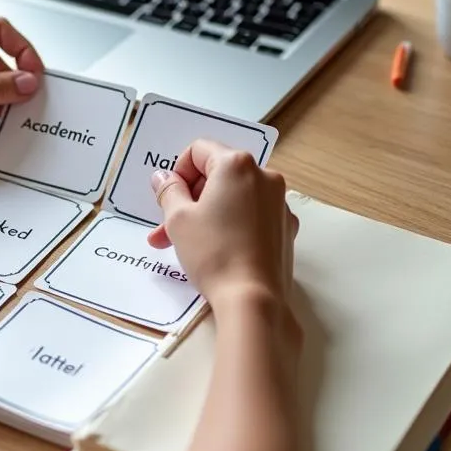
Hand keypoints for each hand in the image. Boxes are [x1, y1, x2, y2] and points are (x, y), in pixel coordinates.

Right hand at [147, 140, 298, 333]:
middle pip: (217, 175)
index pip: (199, 150)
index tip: (169, 198)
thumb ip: (169, 190)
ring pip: (233, 197)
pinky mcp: (285, 228)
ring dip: (206, 214)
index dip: (178, 172)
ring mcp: (279, 203)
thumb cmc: (214, 254)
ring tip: (182, 244)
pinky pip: (251, 215)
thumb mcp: (177, 219)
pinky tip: (216, 249)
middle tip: (166, 227)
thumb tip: (164, 177)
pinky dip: (231, 225)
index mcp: (237, 165)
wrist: (253, 300)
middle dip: (188, 199)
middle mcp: (264, 176)